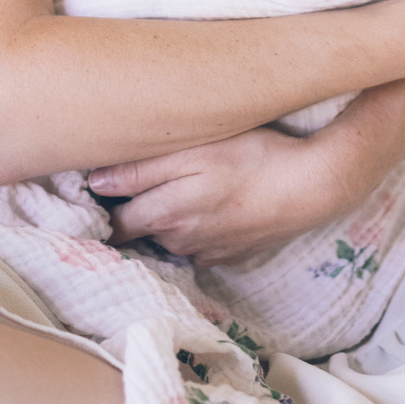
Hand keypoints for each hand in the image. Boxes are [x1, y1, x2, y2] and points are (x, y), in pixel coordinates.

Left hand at [87, 124, 360, 264]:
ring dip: (164, 220)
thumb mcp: (195, 151)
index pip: (115, 221)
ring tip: (174, 191)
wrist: (313, 186)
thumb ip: (142, 169)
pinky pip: (200, 244)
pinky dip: (195, 229)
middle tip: (124, 191)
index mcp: (163, 215)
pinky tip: (207, 208)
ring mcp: (208, 249)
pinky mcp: (232, 252)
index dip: (101, 209)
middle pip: (139, 232)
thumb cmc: (254, 156)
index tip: (91, 195)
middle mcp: (180, 239)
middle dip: (126, 218)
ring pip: (169, 236)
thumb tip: (95, 183)